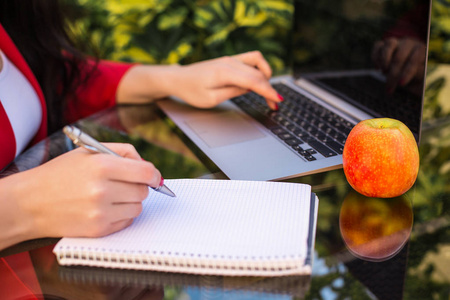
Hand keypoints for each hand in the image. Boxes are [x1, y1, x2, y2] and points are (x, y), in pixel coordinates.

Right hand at [1, 143, 160, 246]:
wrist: (30, 202)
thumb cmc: (61, 173)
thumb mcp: (89, 152)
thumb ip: (123, 152)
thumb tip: (150, 168)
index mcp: (101, 166)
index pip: (145, 172)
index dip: (154, 175)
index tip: (155, 177)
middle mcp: (102, 190)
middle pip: (143, 191)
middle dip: (139, 186)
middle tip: (124, 184)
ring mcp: (100, 212)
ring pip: (138, 207)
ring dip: (131, 201)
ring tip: (112, 195)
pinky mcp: (98, 230)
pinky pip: (126, 221)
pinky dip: (122, 214)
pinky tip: (105, 208)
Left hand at [117, 51, 282, 109]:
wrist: (178, 79)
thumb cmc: (191, 91)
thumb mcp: (211, 99)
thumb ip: (232, 92)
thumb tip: (250, 87)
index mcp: (225, 72)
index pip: (253, 81)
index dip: (268, 92)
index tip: (277, 101)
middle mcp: (230, 62)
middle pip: (258, 73)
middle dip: (269, 89)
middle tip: (274, 105)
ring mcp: (230, 59)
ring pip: (258, 62)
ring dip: (266, 76)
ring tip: (267, 92)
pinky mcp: (230, 60)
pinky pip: (251, 59)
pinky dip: (259, 69)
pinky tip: (259, 81)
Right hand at [371, 37, 425, 92]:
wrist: (406, 67)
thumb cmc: (415, 72)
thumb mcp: (420, 75)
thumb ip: (417, 74)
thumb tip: (408, 76)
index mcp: (420, 49)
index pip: (414, 59)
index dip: (407, 72)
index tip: (401, 84)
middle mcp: (408, 43)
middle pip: (399, 56)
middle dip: (393, 74)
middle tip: (389, 87)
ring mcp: (395, 42)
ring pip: (389, 45)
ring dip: (384, 61)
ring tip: (384, 72)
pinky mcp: (383, 44)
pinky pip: (377, 46)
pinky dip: (375, 57)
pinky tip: (377, 68)